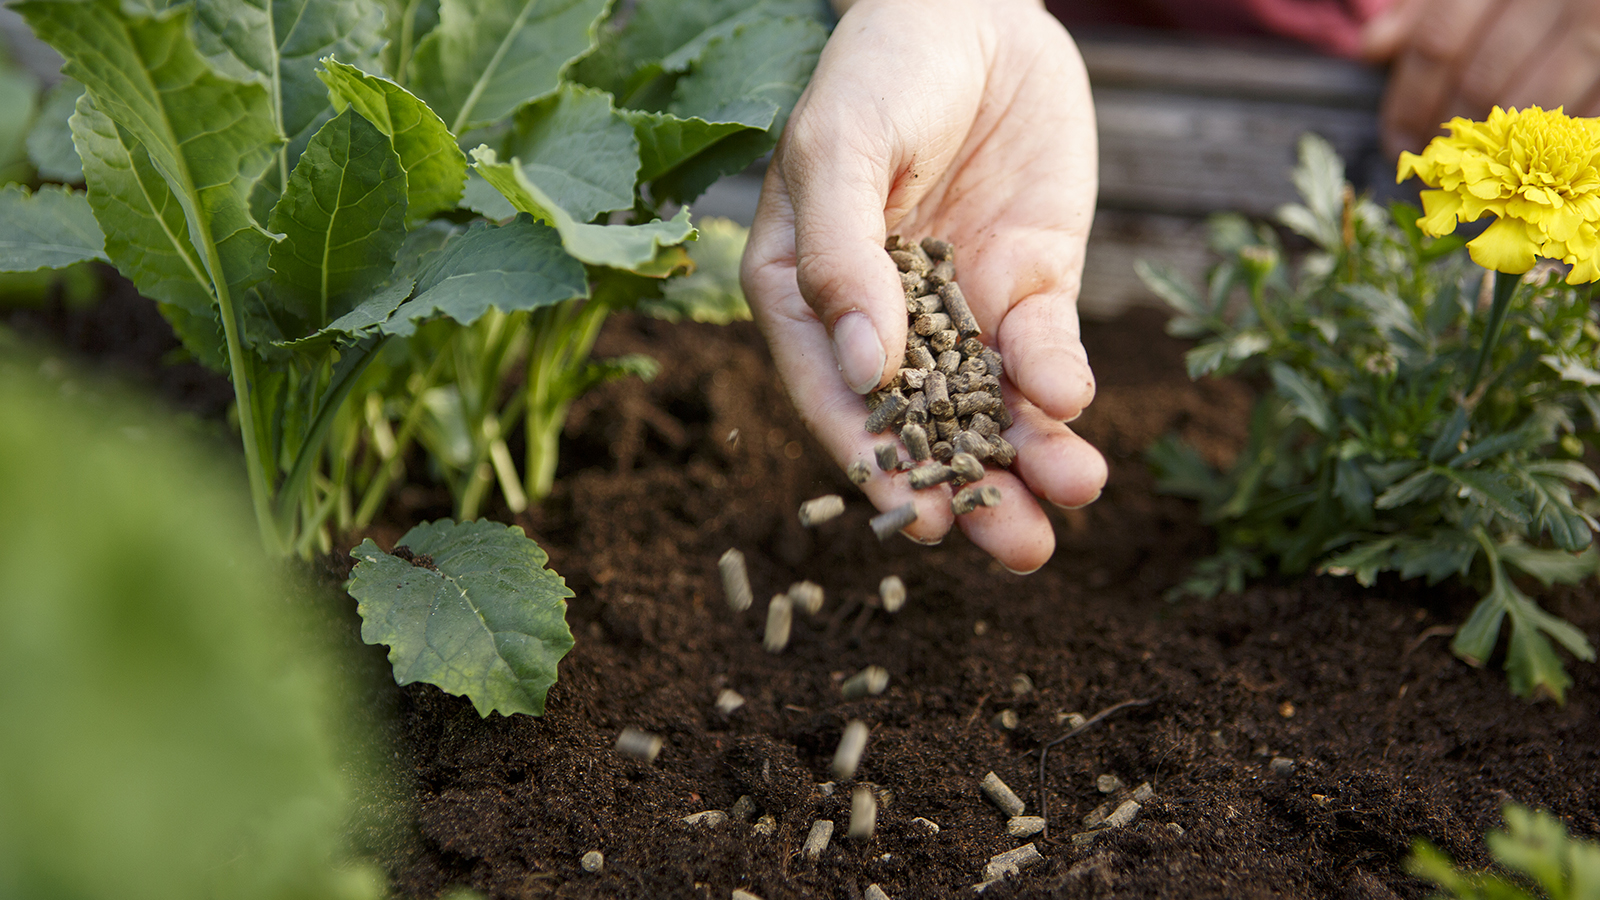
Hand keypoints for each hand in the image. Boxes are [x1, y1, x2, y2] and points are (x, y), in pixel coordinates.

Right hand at [740, 0, 1106, 573]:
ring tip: (1069, 499)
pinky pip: (1044, 348)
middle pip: (922, 424)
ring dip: (1030, 458)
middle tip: (1018, 548)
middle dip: (972, 488)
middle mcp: (884, 319)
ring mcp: (960, 306)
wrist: (973, 4)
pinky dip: (1059, 380)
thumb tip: (867, 371)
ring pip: (992, 406)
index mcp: (808, 296)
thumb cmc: (880, 68)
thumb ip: (841, 255)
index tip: (920, 518)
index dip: (876, 461)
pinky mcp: (1029, 284)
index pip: (835, 395)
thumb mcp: (840, 149)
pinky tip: (1072, 406)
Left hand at [1363, 0, 1599, 155]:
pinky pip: (1589, 111)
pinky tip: (1532, 163)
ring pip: (1531, 101)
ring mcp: (1593, 21)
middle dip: (1451, 132)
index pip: (1436, 43)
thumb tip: (1373, 48)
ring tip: (1478, 171)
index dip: (1410, 102)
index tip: (1399, 143)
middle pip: (1479, 79)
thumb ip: (1425, 12)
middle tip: (1438, 166)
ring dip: (1497, 148)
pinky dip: (1554, 143)